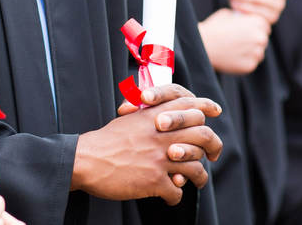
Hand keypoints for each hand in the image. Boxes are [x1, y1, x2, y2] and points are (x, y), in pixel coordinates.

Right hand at [75, 84, 222, 204]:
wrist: (87, 160)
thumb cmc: (107, 141)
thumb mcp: (130, 119)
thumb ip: (151, 116)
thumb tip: (170, 121)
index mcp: (154, 115)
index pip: (190, 105)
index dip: (206, 108)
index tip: (215, 112)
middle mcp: (161, 134)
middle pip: (203, 135)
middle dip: (213, 146)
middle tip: (212, 155)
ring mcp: (159, 157)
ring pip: (196, 167)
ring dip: (199, 177)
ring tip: (196, 181)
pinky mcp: (154, 180)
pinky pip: (177, 191)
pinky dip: (176, 195)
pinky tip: (169, 195)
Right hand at [198, 8, 269, 74]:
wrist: (202, 45)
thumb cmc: (213, 28)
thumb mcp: (227, 14)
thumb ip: (240, 18)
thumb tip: (243, 20)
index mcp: (257, 22)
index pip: (264, 26)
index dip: (255, 28)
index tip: (246, 31)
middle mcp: (260, 37)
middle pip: (262, 40)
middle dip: (254, 40)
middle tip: (239, 42)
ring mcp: (255, 52)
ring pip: (258, 53)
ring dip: (250, 52)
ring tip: (234, 50)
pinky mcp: (249, 66)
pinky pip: (251, 63)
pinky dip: (243, 61)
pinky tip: (232, 57)